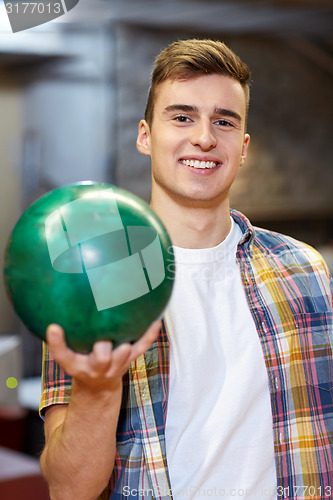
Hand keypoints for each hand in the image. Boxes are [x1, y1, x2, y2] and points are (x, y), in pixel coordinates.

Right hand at [46, 321, 160, 389]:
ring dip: (127, 341)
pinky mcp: (129, 361)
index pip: (62, 355)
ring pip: (123, 354)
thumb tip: (55, 311)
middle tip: (103, 328)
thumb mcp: (67, 355)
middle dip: (103, 346)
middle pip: (100, 358)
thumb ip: (61, 339)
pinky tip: (156, 319)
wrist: (98, 387)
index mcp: (75, 364)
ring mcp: (115, 365)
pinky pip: (141, 347)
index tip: (53, 327)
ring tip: (133, 318)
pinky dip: (150, 335)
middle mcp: (95, 367)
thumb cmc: (80, 363)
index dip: (57, 343)